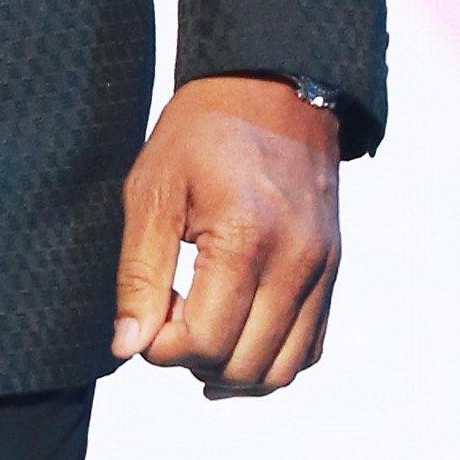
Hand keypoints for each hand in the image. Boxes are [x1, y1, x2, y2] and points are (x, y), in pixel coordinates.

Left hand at [112, 75, 339, 395]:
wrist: (271, 87)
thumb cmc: (203, 131)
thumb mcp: (152, 189)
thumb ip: (139, 274)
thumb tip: (128, 346)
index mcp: (245, 239)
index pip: (204, 342)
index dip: (161, 347)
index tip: (144, 318)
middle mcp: (295, 264)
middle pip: (244, 366)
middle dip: (193, 361)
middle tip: (167, 320)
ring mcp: (321, 271)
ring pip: (282, 370)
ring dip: (232, 372)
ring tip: (197, 332)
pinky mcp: (331, 272)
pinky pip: (308, 348)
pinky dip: (270, 358)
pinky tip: (234, 336)